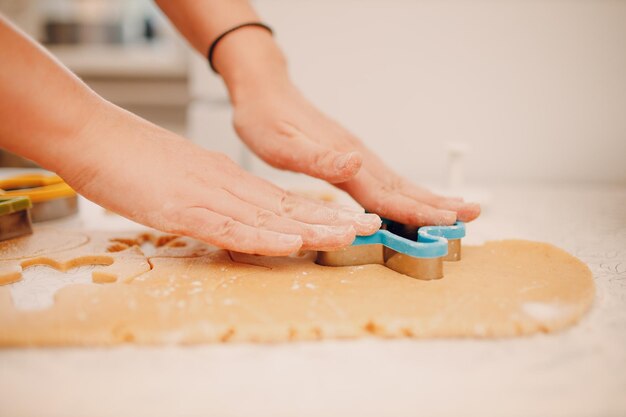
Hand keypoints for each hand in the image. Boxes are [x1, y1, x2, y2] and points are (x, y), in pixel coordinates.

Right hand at [59, 104, 380, 255]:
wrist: (96, 137)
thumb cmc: (135, 160)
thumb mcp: (186, 180)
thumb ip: (213, 199)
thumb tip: (235, 215)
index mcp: (228, 180)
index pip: (282, 200)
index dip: (319, 212)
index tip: (351, 220)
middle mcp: (227, 186)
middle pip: (286, 206)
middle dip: (330, 219)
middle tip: (370, 226)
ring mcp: (207, 196)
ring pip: (268, 215)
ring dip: (310, 227)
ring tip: (349, 235)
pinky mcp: (183, 208)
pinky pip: (229, 226)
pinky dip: (262, 236)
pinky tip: (289, 242)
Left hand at [232, 82, 480, 225]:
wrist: (265, 92)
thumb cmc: (266, 120)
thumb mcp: (282, 144)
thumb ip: (319, 158)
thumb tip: (356, 163)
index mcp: (345, 160)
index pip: (385, 193)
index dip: (416, 211)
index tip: (447, 223)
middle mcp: (357, 158)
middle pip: (402, 188)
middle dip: (437, 205)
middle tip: (472, 216)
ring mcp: (356, 155)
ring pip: (397, 183)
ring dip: (428, 198)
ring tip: (457, 209)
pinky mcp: (350, 155)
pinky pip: (384, 179)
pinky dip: (405, 192)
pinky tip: (412, 198)